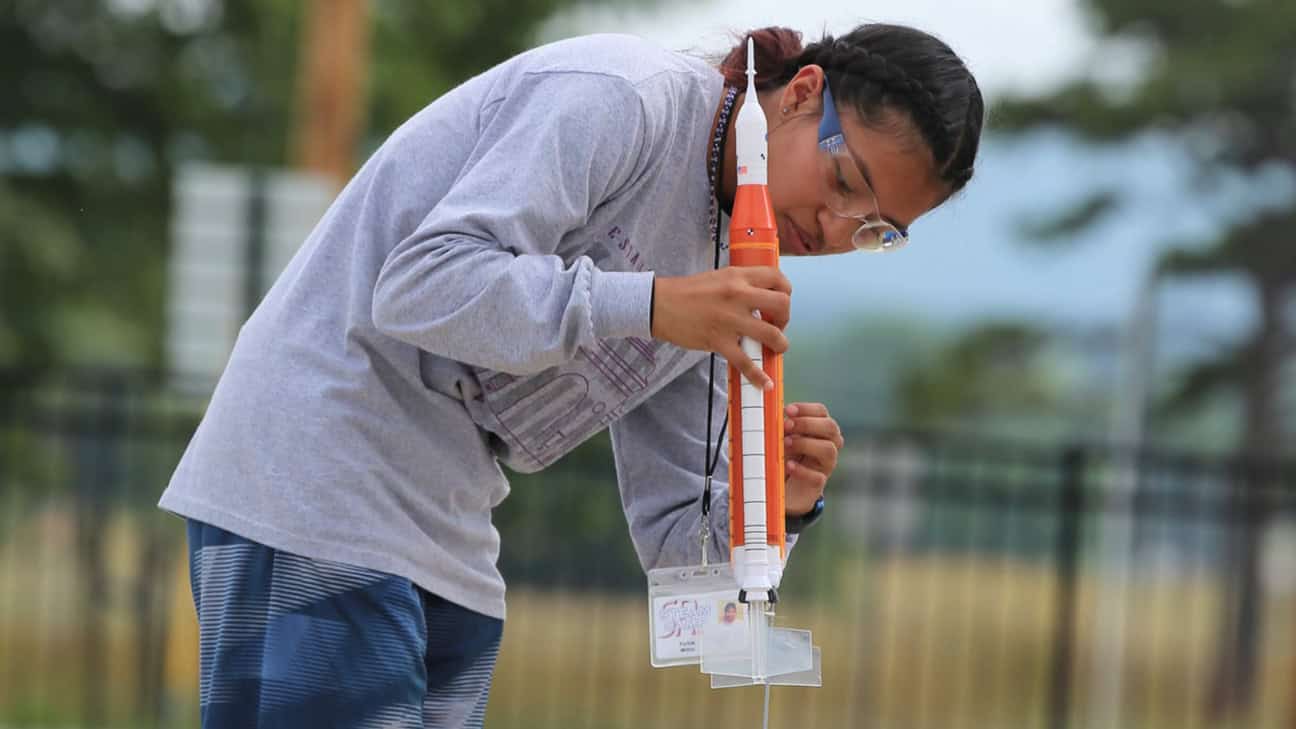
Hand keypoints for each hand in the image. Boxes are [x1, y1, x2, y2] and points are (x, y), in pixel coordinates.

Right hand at [651, 267, 791, 389]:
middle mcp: (738, 295)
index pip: (777, 278)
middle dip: (786, 318)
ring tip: (776, 349)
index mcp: (738, 276)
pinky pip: (745, 362)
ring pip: (772, 334)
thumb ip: (740, 284)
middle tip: (777, 325)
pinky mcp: (719, 341)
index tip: (780, 304)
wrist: (658, 304)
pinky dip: (758, 376)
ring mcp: (730, 319)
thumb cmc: (686, 292)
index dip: (786, 292)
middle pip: (782, 304)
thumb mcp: (718, 277)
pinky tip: (764, 383)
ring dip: (780, 344)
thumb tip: (759, 297)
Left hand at [783, 402, 841, 515]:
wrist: (785, 489)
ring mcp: (826, 464)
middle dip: (807, 424)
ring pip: (829, 449)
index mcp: (820, 429)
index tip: (788, 410)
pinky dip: (802, 470)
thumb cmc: (786, 456)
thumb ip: (782, 428)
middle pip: (831, 427)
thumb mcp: (782, 439)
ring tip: (785, 444)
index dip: (806, 409)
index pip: (821, 412)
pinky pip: (818, 476)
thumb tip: (774, 414)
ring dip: (806, 444)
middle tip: (787, 425)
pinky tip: (788, 466)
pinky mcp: (818, 483)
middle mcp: (828, 444)